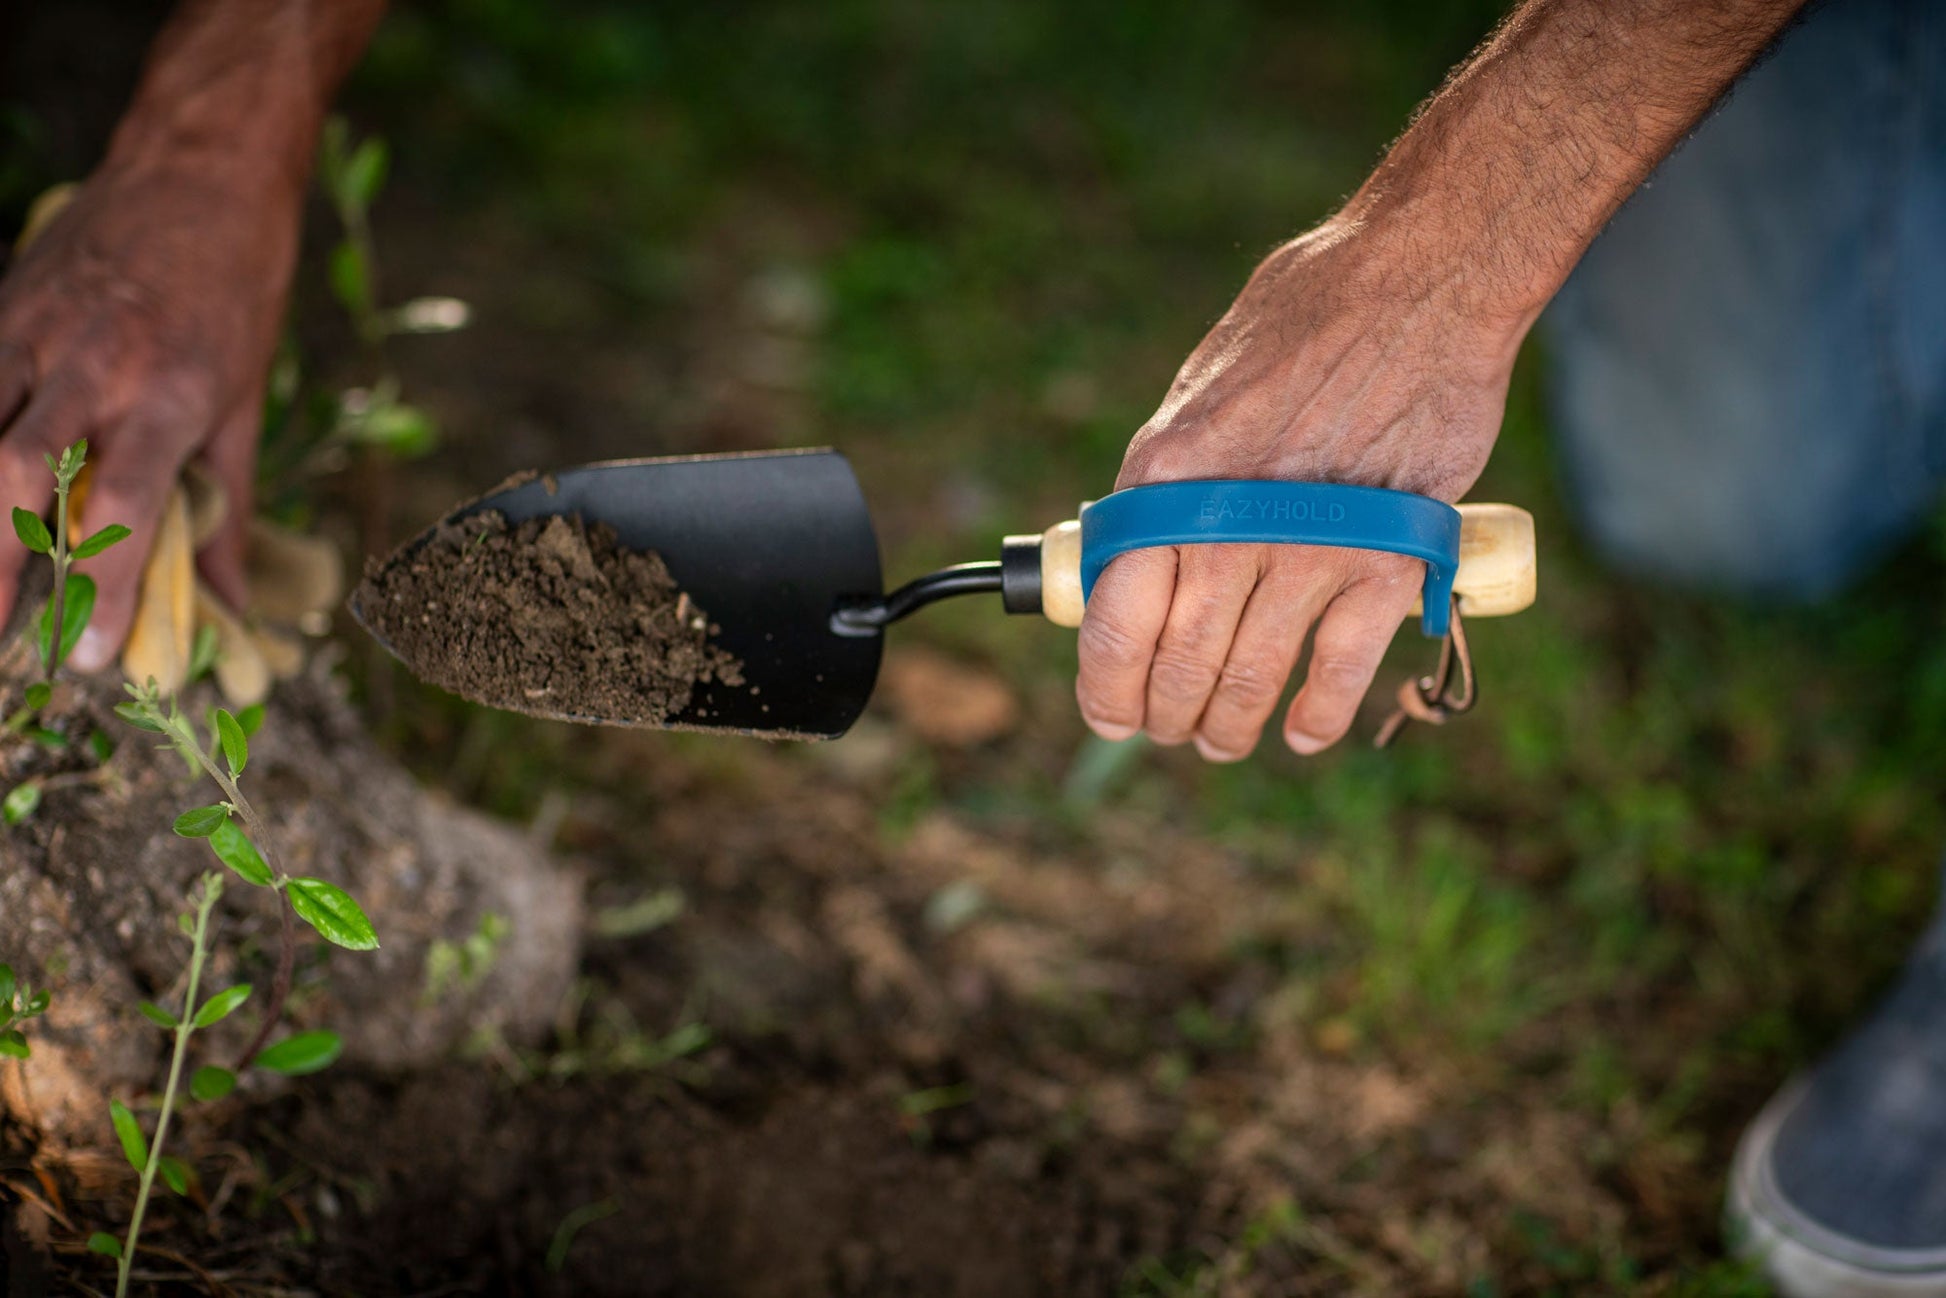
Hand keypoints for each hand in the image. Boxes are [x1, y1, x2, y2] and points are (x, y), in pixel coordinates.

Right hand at [0, 153, 299, 669]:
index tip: (96, 657)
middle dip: (6, 565)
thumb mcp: (244, 402)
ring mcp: (37, 334)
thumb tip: (234, 605)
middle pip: (28, 479)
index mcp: (170, 396)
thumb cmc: (236, 291)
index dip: (107, 587)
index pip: (128, 509)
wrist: (198, 176)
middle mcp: (96, 368)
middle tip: (5, 638)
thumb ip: (229, 506)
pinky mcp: (1, 307)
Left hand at [1075, 218, 1525, 759]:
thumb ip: (1170, 483)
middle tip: (1174, 729)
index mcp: (1163, 481)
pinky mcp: (1388, 559)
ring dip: (1231, 726)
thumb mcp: (1199, 395)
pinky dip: (1317, 715)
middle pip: (1180, 665)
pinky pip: (1339, 670)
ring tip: (1224, 738)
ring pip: (1251, 679)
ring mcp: (1309, 548)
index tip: (1111, 714)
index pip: (1112, 622)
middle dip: (1169, 716)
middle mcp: (1224, 525)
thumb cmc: (1303, 323)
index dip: (1106, 689)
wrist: (1417, 281)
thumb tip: (1139, 552)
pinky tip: (1304, 733)